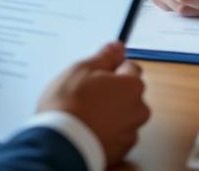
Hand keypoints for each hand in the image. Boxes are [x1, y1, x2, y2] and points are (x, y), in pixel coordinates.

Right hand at [38, 42, 150, 165]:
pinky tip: (88, 129)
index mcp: (132, 86)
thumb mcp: (82, 69)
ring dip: (110, 114)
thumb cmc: (70, 106)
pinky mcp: (120, 151)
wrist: (60, 144)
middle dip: (112, 92)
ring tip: (85, 114)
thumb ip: (104, 57)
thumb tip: (117, 47)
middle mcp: (138, 110)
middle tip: (88, 94)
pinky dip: (106, 132)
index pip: (130, 68)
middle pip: (128, 93)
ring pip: (122, 116)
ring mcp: (130, 132)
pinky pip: (116, 135)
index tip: (98, 73)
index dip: (112, 69)